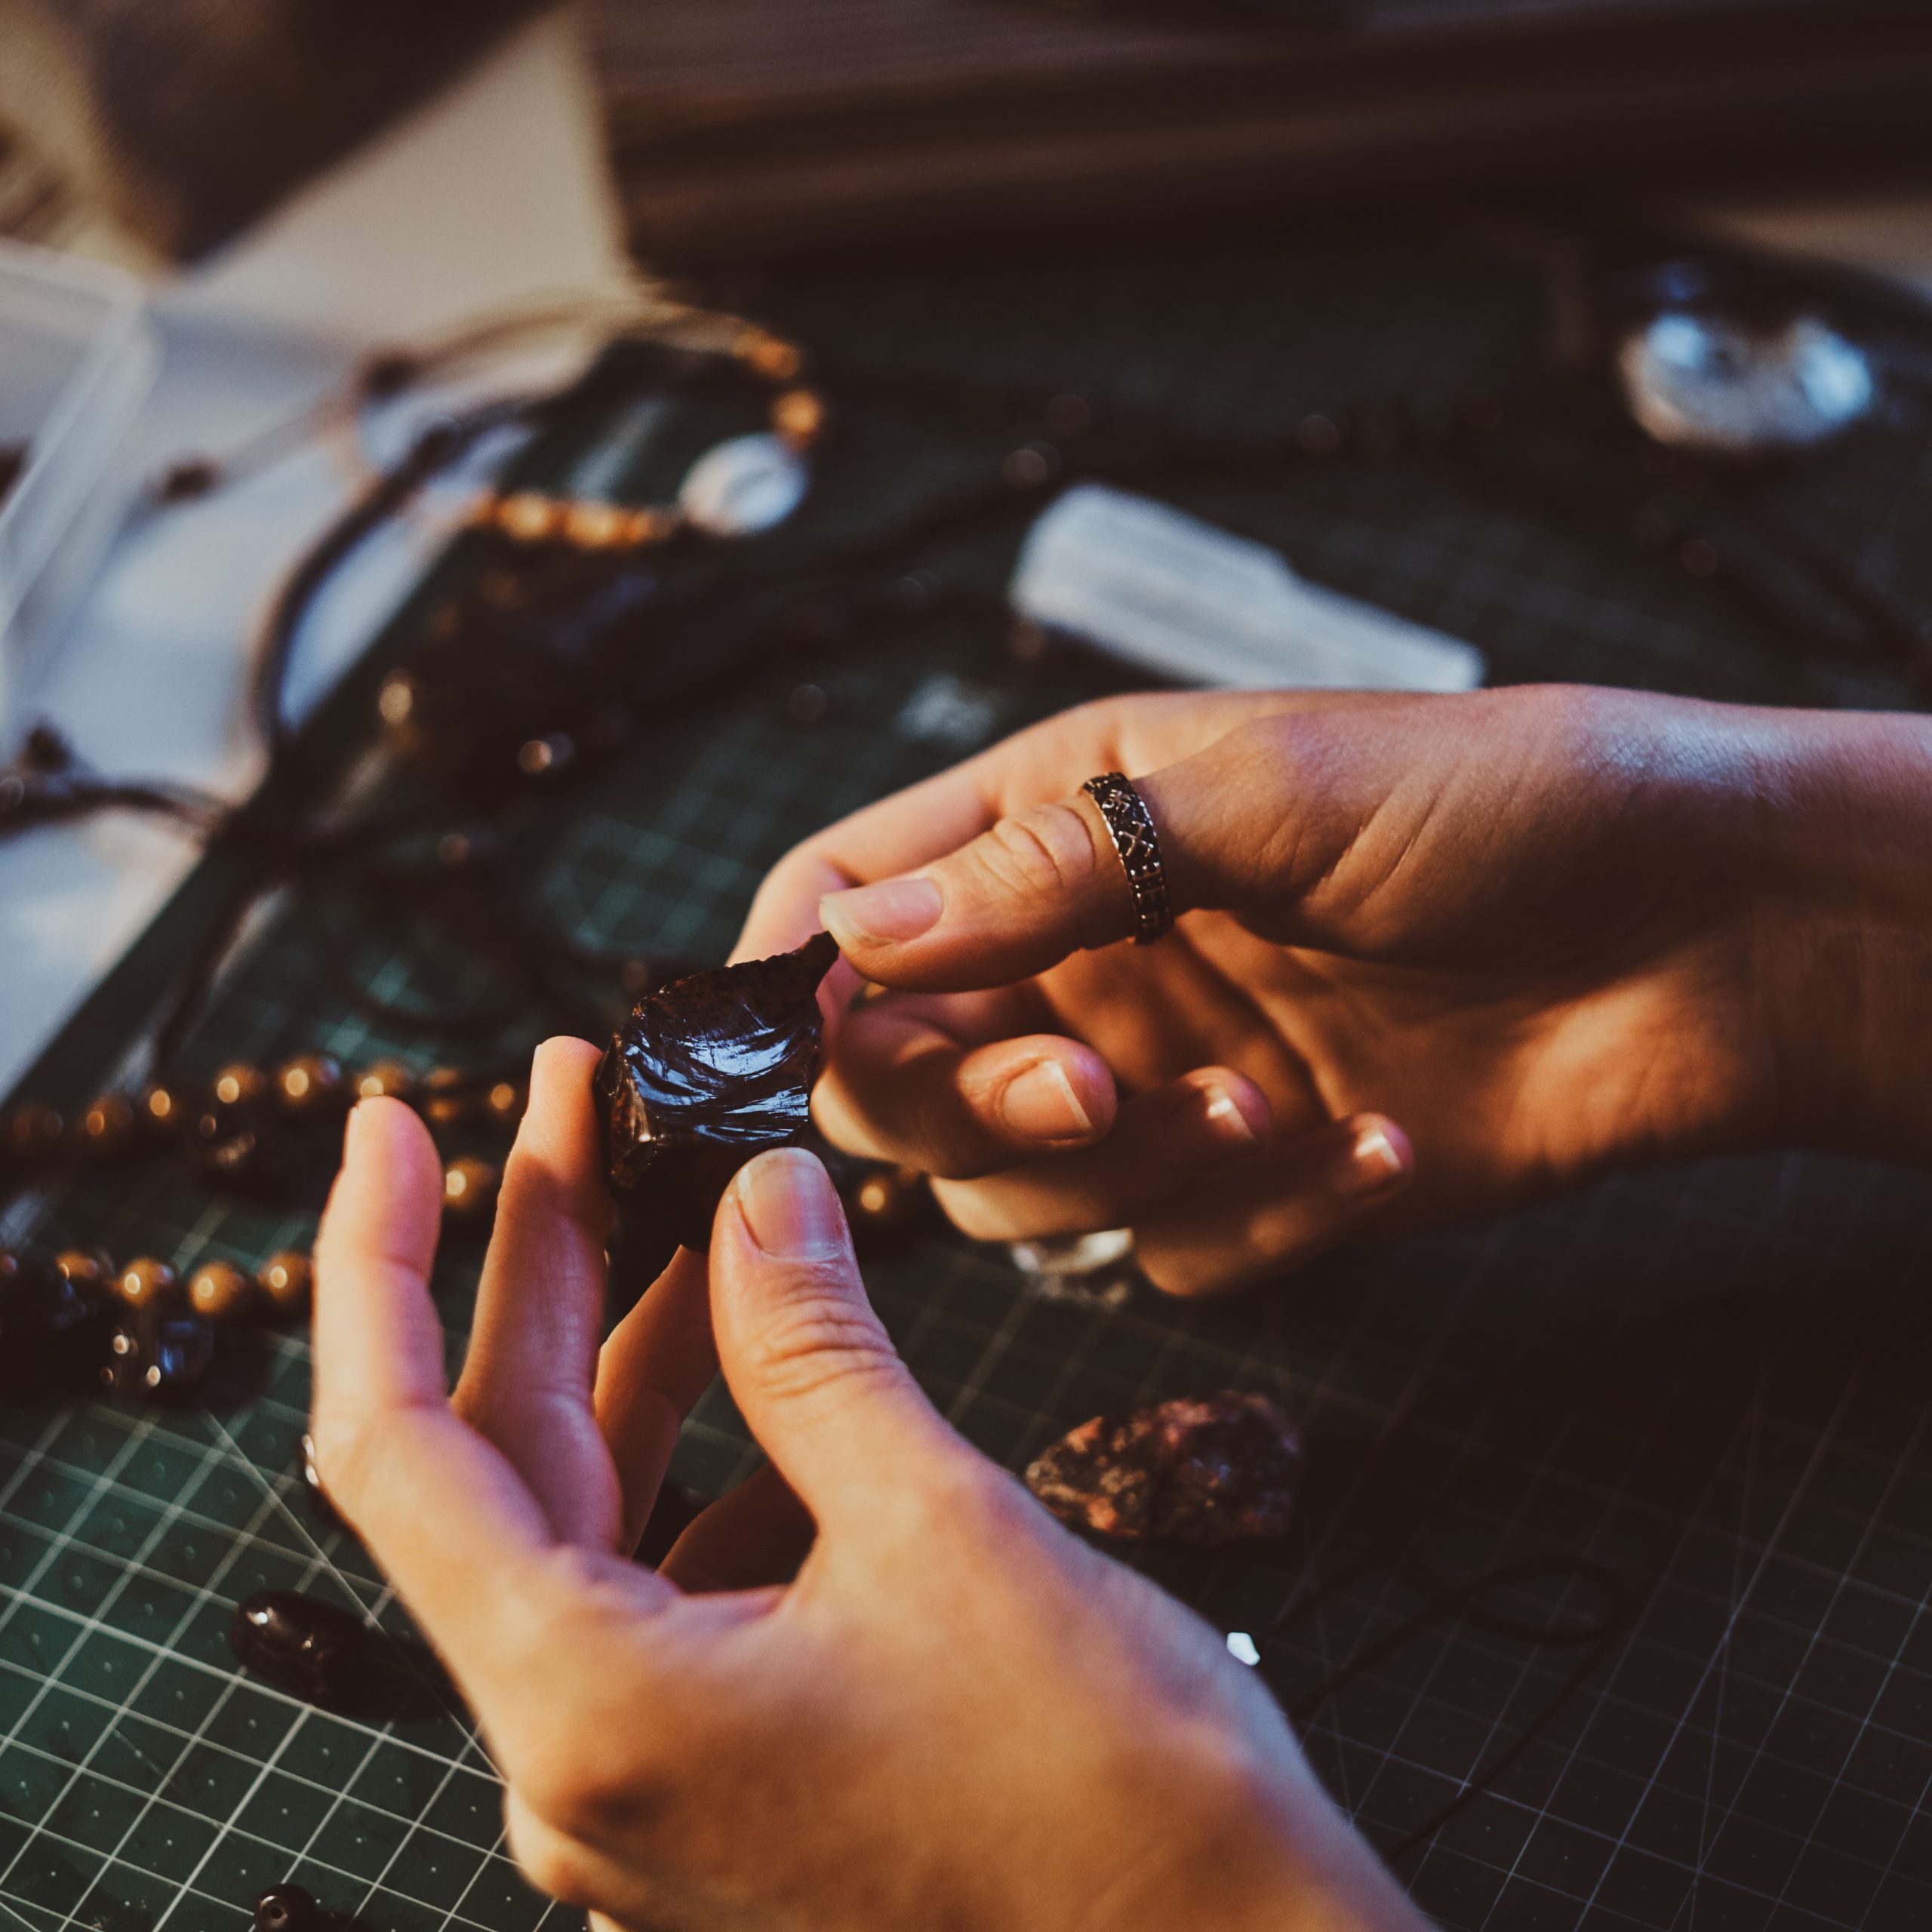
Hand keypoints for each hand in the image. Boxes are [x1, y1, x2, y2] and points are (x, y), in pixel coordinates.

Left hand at [311, 1046, 1424, 1931]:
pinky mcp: (726, 1767)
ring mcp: (653, 1774)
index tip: (391, 1124)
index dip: (374, 1265)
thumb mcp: (940, 1523)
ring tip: (691, 1188)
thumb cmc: (1106, 1793)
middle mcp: (584, 1759)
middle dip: (546, 1262)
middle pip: (506, 1460)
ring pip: (593, 1507)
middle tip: (577, 1095)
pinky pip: (673, 1568)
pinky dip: (711, 1441)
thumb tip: (755, 1190)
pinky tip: (773, 1348)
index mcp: (593, 1707)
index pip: (398, 1451)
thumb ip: (814, 1347)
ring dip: (639, 1341)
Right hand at [739, 685, 1931, 1293]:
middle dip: (971, 1101)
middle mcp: (1088, 965)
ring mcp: (1164, 1082)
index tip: (798, 1038)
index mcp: (1062, 829)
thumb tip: (849, 936)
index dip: (802, 974)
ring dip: (1125, 1168)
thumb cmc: (1492, 802)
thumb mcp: (1255, 786)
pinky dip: (1260, 1220)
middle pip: (905, 1083)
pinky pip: (1175, 1255)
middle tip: (1090, 1078)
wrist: (1705, 932)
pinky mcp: (1254, 1186)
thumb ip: (1044, 864)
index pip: (856, 902)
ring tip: (1271, 1102)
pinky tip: (1378, 1140)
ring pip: (1023, 1196)